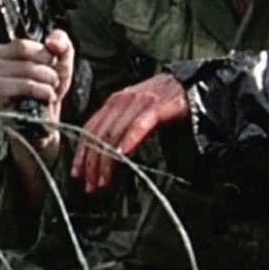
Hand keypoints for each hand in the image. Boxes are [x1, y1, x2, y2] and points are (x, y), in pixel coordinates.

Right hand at [0, 30, 74, 136]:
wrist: (40, 126)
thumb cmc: (44, 93)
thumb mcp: (58, 63)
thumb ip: (60, 43)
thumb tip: (53, 41)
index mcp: (0, 53)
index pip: (23, 44)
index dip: (44, 55)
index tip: (50, 68)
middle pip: (24, 53)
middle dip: (48, 68)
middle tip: (53, 81)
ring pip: (26, 68)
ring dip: (48, 81)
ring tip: (50, 91)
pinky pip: (24, 85)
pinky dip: (41, 91)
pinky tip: (45, 98)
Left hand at [71, 72, 188, 194]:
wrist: (191, 84)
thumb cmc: (164, 103)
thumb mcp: (136, 115)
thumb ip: (121, 130)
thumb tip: (107, 157)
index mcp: (114, 102)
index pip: (89, 129)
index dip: (82, 153)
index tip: (77, 173)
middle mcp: (122, 100)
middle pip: (99, 134)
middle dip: (92, 164)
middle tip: (90, 185)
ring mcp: (139, 102)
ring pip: (115, 133)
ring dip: (107, 161)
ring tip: (103, 181)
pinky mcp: (157, 106)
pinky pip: (140, 124)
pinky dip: (130, 139)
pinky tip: (123, 154)